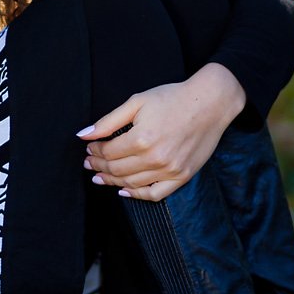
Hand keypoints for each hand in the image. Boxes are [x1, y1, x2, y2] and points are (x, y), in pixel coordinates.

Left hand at [77, 63, 246, 201]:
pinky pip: (155, 194)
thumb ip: (108, 121)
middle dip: (99, 167)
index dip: (94, 152)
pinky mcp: (182, 176)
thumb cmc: (173, 98)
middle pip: (117, 170)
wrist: (210, 102)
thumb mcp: (137, 102)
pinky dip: (137, 195)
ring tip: (101, 176)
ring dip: (112, 181)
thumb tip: (83, 135)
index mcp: (141, 139)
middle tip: (90, 164)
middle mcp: (155, 158)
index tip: (89, 149)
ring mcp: (170, 170)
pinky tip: (124, 191)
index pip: (108, 152)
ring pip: (132, 184)